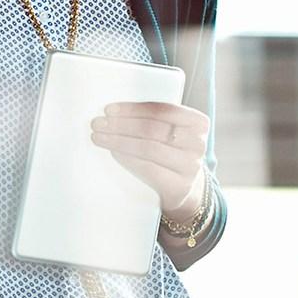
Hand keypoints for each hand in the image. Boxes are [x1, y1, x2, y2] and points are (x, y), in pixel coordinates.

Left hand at [90, 101, 208, 217]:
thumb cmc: (170, 152)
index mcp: (199, 122)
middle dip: (121, 125)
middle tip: (98, 124)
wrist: (184, 188)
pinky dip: (127, 158)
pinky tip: (114, 152)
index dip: (133, 109)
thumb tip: (114, 111)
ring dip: (119, 141)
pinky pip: (148, 168)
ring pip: (148, 148)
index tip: (108, 109)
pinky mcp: (179, 186)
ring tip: (99, 137)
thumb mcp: (171, 132)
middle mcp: (198, 144)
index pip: (162, 110)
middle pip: (152, 129)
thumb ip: (153, 119)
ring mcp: (191, 167)